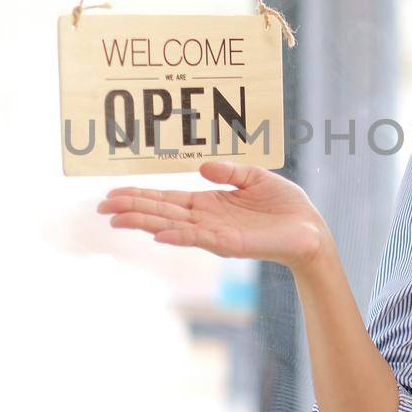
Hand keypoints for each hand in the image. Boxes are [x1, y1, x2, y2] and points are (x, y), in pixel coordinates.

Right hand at [97, 161, 333, 272]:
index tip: (112, 193)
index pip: (166, 200)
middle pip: (160, 213)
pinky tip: (158, 234)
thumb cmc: (285, 206)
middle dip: (131, 209)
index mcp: (208, 204)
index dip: (140, 196)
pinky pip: (198, 239)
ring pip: (171, 226)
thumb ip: (228, 171)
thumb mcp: (254, 177)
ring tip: (117, 219)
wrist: (311, 229)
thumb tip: (200, 166)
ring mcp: (214, 234)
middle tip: (100, 207)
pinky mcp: (230, 244)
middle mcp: (205, 220)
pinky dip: (178, 236)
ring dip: (144, 223)